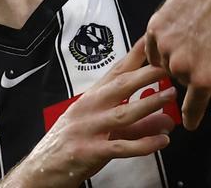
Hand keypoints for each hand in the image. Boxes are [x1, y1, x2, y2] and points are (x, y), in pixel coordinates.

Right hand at [0, 38, 175, 186]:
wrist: (41, 170)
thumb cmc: (71, 144)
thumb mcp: (102, 130)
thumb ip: (136, 126)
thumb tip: (167, 120)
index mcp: (90, 98)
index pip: (115, 72)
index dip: (133, 56)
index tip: (150, 41)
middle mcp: (88, 108)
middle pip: (120, 86)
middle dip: (146, 75)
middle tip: (168, 68)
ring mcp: (87, 129)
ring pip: (123, 113)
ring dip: (149, 104)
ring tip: (170, 97)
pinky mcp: (88, 152)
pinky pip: (120, 147)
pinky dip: (143, 144)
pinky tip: (161, 141)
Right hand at [144, 0, 210, 139]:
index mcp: (203, 78)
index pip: (192, 111)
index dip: (193, 116)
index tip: (191, 120)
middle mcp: (179, 65)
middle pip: (178, 85)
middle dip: (191, 77)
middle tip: (207, 57)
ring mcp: (164, 45)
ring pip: (164, 67)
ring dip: (175, 61)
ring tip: (194, 43)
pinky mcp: (154, 28)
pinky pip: (152, 49)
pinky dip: (161, 47)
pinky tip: (179, 35)